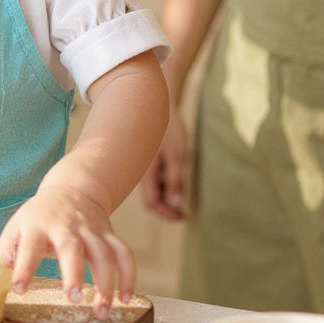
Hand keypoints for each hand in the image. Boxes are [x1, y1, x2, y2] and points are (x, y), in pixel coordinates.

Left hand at [0, 181, 133, 319]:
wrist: (72, 189)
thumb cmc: (39, 216)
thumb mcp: (17, 227)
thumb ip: (5, 254)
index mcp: (38, 225)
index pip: (29, 246)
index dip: (24, 267)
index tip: (19, 290)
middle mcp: (66, 226)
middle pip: (72, 247)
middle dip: (74, 272)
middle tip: (73, 297)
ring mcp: (91, 229)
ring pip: (104, 252)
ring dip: (106, 282)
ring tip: (101, 310)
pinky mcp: (109, 234)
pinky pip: (124, 253)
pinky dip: (129, 275)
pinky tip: (127, 298)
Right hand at [140, 105, 187, 220]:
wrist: (155, 105)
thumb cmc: (168, 129)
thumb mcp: (176, 155)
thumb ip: (176, 180)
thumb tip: (177, 204)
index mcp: (146, 172)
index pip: (153, 203)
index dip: (167, 213)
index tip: (183, 217)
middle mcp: (140, 171)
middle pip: (150, 198)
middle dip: (166, 208)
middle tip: (183, 213)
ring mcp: (142, 165)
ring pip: (152, 188)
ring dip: (165, 196)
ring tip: (181, 197)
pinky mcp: (146, 159)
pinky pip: (152, 178)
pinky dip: (163, 184)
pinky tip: (173, 180)